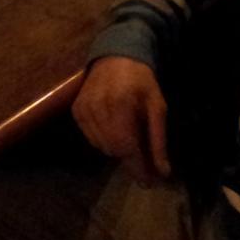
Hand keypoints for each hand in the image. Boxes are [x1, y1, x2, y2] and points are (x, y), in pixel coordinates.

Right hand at [71, 56, 170, 182]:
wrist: (115, 56)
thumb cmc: (141, 81)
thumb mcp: (157, 107)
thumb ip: (158, 140)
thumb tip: (163, 172)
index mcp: (122, 105)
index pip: (127, 147)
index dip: (139, 168)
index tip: (150, 183)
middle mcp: (98, 108)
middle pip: (114, 150)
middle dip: (131, 160)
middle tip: (146, 162)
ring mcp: (84, 109)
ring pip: (102, 147)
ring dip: (118, 149)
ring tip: (130, 137)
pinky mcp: (76, 110)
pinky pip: (91, 138)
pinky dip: (104, 140)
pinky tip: (114, 128)